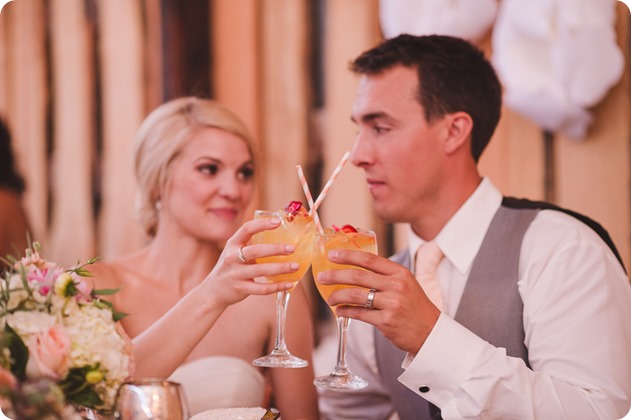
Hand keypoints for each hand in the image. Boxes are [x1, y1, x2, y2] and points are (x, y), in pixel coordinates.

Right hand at [203, 217, 297, 306]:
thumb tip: (281, 233)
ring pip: (261, 270)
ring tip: (295, 266)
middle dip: (275, 249)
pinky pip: (262, 288)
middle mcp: (232, 258)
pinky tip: (289, 284)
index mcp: (232, 244)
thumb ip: (252, 244)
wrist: (214, 290)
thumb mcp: (235, 251)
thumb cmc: (231, 267)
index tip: (278, 222)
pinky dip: (277, 286)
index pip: (246, 229)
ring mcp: (235, 274)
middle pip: (255, 251)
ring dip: (280, 268)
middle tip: (292, 248)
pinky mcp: (240, 289)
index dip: (262, 224)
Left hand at [317, 249, 440, 353]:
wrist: (431, 333)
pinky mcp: (387, 321)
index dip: (348, 255)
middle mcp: (396, 285)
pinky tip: (339, 311)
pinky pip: (359, 314)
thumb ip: (385, 276)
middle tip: (321, 277)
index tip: (332, 255)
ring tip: (329, 298)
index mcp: (400, 273)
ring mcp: (392, 303)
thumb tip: (355, 269)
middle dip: (335, 276)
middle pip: (358, 276)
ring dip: (338, 296)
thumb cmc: (415, 307)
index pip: (369, 259)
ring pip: (356, 295)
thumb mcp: (406, 284)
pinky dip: (346, 312)